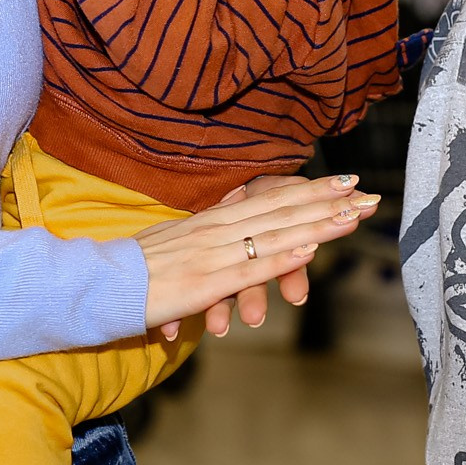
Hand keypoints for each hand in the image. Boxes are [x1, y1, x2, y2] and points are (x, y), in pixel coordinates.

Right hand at [133, 175, 375, 329]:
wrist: (99, 285)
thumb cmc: (135, 270)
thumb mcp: (177, 244)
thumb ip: (208, 238)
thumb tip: (233, 228)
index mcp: (212, 220)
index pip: (270, 198)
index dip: (310, 188)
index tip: (345, 180)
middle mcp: (217, 229)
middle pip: (280, 209)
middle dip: (326, 200)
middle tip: (366, 191)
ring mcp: (213, 254)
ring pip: (274, 233)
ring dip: (317, 222)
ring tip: (352, 213)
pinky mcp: (205, 283)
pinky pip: (249, 267)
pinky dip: (281, 256)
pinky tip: (309, 247)